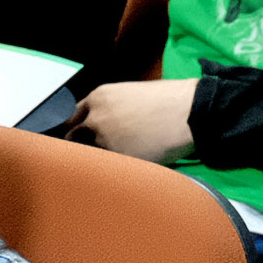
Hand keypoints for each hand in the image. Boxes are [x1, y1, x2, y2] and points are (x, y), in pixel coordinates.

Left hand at [67, 78, 198, 161]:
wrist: (190, 113)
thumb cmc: (169, 99)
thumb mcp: (131, 93)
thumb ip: (111, 107)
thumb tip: (106, 122)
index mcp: (99, 98)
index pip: (72, 115)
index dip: (77, 126)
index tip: (78, 134)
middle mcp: (96, 118)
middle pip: (74, 136)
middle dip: (80, 144)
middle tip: (88, 152)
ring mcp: (106, 140)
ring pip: (90, 155)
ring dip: (97, 158)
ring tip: (111, 161)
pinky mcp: (120, 159)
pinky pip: (111, 168)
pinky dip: (116, 169)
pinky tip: (126, 166)